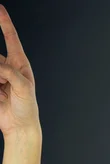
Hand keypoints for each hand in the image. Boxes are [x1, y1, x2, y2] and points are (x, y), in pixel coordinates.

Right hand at [0, 4, 40, 137]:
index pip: (11, 39)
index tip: (0, 9)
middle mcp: (7, 68)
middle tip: (3, 83)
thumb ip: (11, 73)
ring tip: (2, 91)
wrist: (19, 126)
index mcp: (20, 65)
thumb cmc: (27, 108)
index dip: (4, 23)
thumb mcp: (24, 88)